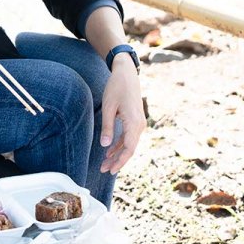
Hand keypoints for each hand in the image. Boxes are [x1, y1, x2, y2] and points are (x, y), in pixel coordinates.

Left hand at [99, 55, 145, 174]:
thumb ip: (108, 127)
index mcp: (134, 122)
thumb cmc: (116, 87)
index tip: (110, 170)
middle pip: (129, 149)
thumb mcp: (109, 106)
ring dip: (118, 154)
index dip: (120, 161)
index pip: (129, 148)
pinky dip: (120, 144)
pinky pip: (129, 136)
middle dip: (117, 161)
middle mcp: (140, 125)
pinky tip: (110, 151)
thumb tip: (105, 146)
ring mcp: (139, 123)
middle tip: (103, 170)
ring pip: (129, 144)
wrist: (127, 72)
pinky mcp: (136, 120)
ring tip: (105, 164)